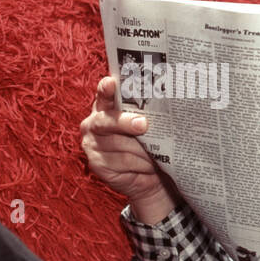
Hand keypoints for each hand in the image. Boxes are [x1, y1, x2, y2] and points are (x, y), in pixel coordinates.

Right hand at [79, 76, 175, 221]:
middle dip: (126, 123)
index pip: (104, 95)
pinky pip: (123, 162)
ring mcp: (93, 144)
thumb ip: (149, 116)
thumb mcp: (151, 128)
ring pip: (120, 144)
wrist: (150, 177)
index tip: (111, 83)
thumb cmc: (150, 145)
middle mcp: (95, 123)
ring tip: (156, 154)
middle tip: (143, 124)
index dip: (107, 89)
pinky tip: (149, 166)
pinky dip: (141, 164)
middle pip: (108, 121)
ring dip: (143, 150)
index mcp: (106, 108)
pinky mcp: (97, 164)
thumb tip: (166, 107)